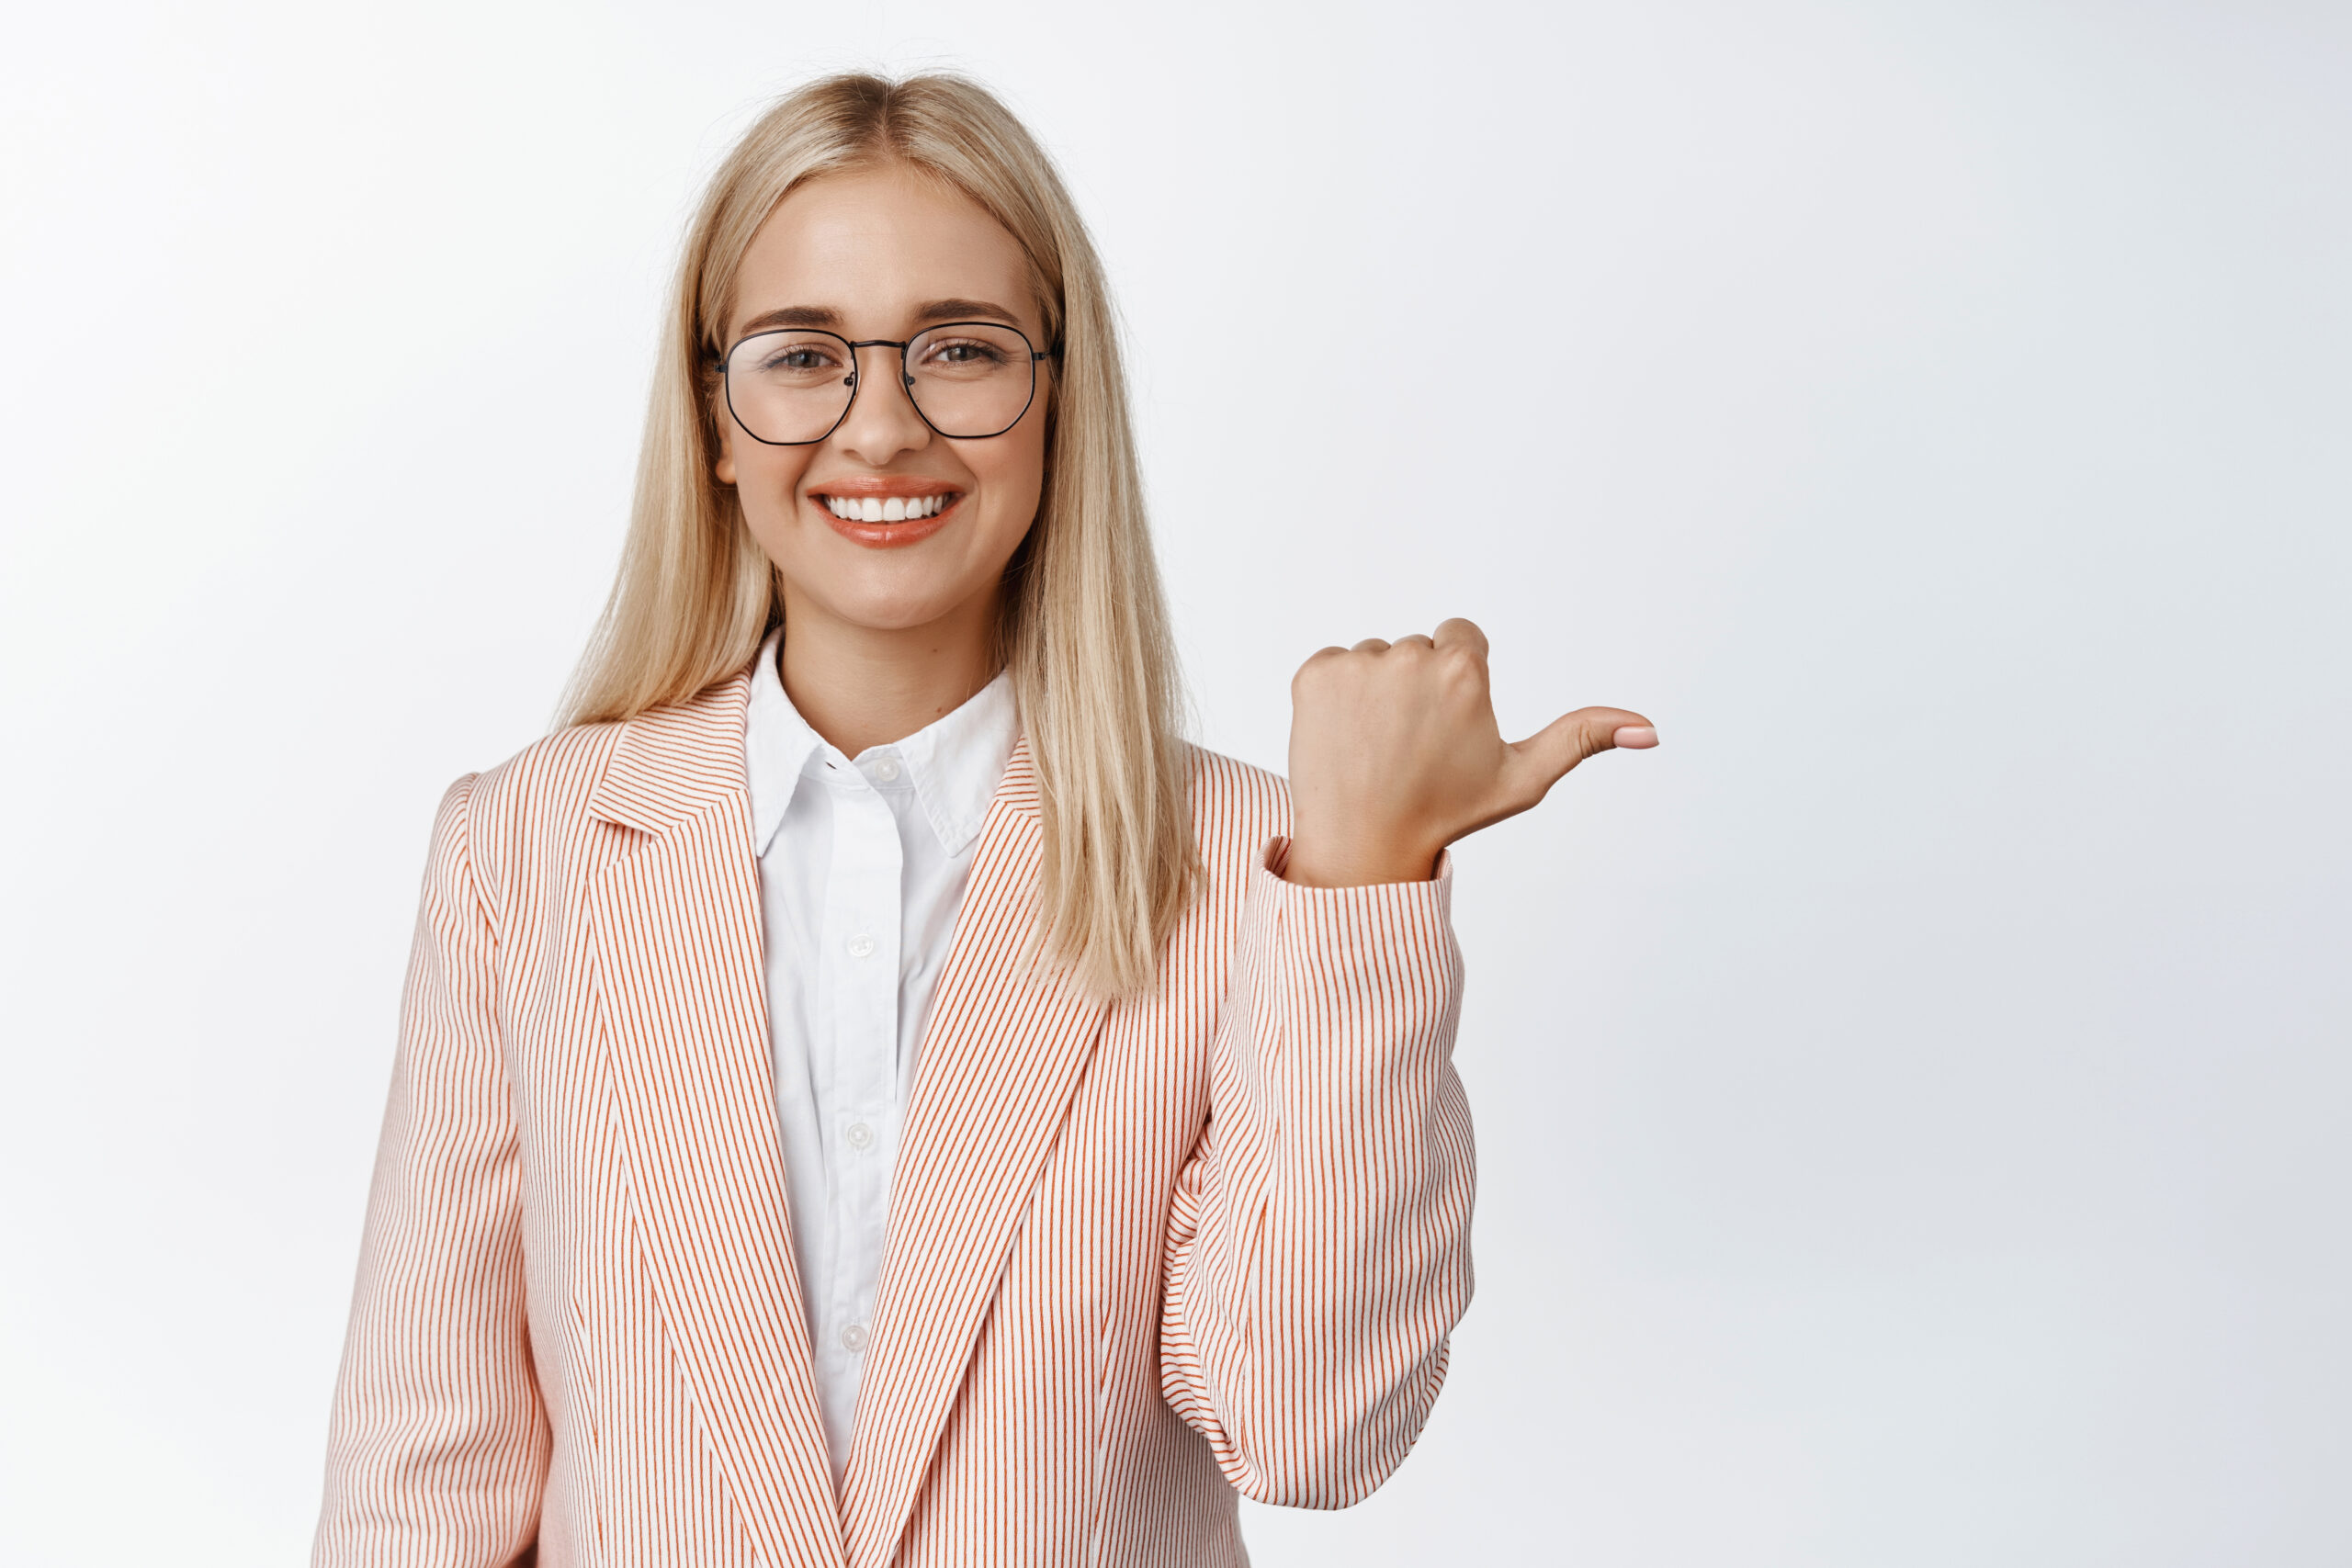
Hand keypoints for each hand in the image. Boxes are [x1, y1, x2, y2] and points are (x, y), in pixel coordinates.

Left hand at [1283, 617, 1656, 886]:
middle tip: (1412, 746)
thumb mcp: (1523, 777)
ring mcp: (1355, 664)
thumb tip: (1650, 729)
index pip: (1463, 638)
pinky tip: (1347, 739)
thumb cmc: (1448, 812)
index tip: (1448, 726)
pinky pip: (1334, 665)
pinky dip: (1337, 697)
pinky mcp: (1312, 674)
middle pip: (1418, 649)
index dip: (1458, 684)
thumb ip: (1582, 738)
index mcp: (1464, 668)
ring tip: (1379, 747)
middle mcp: (1409, 655)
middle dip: (1418, 687)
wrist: (1363, 845)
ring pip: (1375, 658)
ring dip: (1376, 692)